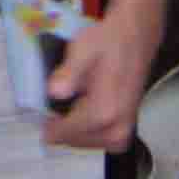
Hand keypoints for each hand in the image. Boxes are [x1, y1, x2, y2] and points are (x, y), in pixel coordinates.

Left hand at [41, 0, 161, 152]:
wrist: (136, 35)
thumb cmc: (111, 41)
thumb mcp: (83, 49)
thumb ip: (68, 73)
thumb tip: (54, 92)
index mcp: (105, 110)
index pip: (66, 133)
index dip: (49, 124)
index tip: (42, 115)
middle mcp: (118, 124)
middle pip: (77, 141)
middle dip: (63, 127)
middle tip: (53, 110)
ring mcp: (125, 127)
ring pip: (89, 143)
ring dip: (75, 130)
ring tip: (68, 111)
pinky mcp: (128, 124)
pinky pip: (103, 140)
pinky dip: (89, 131)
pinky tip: (83, 113)